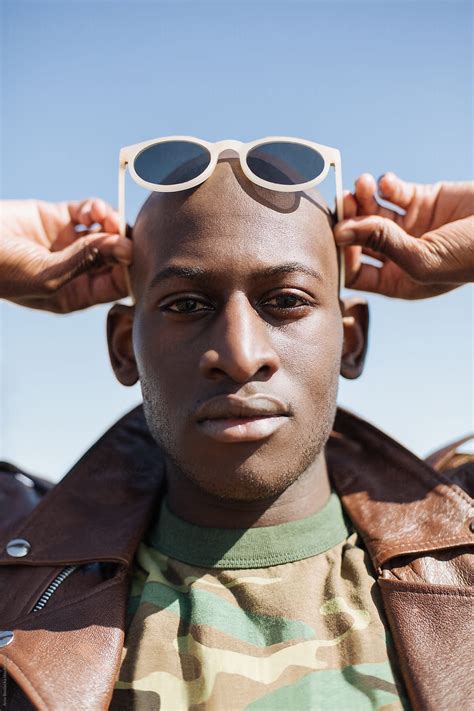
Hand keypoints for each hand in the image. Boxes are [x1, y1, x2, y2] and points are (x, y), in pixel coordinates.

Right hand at [0, 198, 131, 311]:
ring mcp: (68, 243)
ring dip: (111, 223)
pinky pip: (89, 212)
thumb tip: (126, 248)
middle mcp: (76, 269)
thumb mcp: (49, 274)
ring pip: (106, 232)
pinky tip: (91, 211)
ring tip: (103, 218)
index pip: (116, 285)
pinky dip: (96, 208)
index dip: (129, 270)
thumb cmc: (4, 271)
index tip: (132, 256)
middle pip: (116, 257)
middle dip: (123, 244)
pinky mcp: (58, 218)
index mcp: (76, 294)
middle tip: (122, 234)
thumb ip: (88, 260)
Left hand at [334, 173, 473, 298]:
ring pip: (371, 211)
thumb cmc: (472, 255)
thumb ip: (381, 244)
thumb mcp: (423, 257)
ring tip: (361, 185)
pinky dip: (384, 185)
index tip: (338, 237)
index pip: (355, 272)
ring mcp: (410, 227)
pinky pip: (392, 191)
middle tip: (342, 203)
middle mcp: (400, 255)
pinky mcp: (422, 200)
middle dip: (348, 220)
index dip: (342, 255)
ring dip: (362, 197)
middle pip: (359, 239)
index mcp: (399, 281)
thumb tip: (339, 232)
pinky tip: (387, 183)